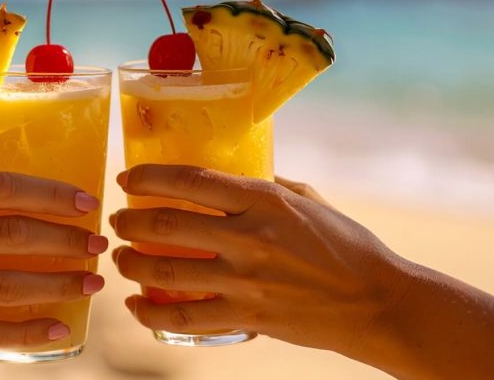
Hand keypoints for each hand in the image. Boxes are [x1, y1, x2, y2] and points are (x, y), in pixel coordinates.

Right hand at [0, 172, 107, 359]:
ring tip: (91, 285)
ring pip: (1, 283)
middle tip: (98, 244)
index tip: (86, 201)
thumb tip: (32, 205)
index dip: (48, 194)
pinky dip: (24, 332)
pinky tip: (58, 331)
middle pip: (7, 234)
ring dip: (55, 284)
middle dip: (63, 240)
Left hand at [109, 164, 405, 354]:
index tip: (127, 179)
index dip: (147, 177)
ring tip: (120, 257)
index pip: (189, 180)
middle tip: (117, 221)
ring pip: (162, 271)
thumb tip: (229, 176)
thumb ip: (266, 185)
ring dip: (129, 263)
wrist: (377, 302)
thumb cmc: (347, 245)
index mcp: (264, 199)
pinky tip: (135, 304)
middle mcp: (248, 236)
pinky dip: (148, 312)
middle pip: (163, 224)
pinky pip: (182, 318)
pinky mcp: (246, 317)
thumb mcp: (309, 199)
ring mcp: (244, 280)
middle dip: (127, 222)